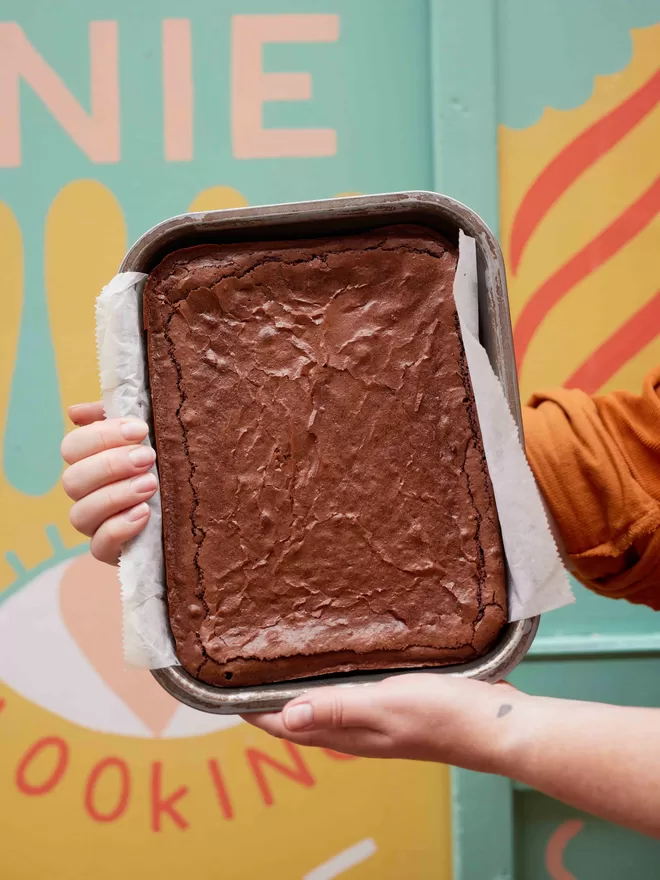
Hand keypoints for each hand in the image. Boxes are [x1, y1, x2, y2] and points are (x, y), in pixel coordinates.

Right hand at [61, 401, 155, 564]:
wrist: (196, 511)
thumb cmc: (168, 463)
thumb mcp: (150, 435)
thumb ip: (118, 417)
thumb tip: (75, 412)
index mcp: (90, 462)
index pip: (72, 447)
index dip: (102, 436)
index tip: (141, 429)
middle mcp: (87, 494)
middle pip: (73, 480)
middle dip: (110, 465)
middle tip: (148, 457)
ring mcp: (96, 524)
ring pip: (80, 515)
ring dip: (115, 496)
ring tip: (151, 485)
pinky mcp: (111, 551)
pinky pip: (99, 546)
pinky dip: (119, 528)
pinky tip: (145, 513)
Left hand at [243, 673, 521, 769]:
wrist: (495, 724)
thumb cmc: (443, 716)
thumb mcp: (385, 707)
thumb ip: (338, 709)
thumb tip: (287, 717)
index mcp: (348, 733)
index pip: (287, 725)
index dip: (254, 709)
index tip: (226, 687)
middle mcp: (356, 729)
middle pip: (301, 715)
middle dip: (272, 694)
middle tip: (249, 660)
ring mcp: (376, 717)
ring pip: (325, 702)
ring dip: (302, 684)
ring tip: (281, 652)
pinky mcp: (396, 702)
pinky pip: (352, 691)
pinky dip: (334, 676)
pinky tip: (339, 654)